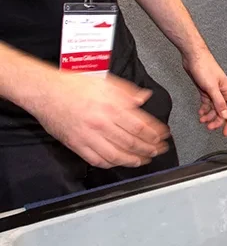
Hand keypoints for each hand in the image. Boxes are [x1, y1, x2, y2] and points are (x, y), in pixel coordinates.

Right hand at [32, 72, 169, 168]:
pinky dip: (112, 163)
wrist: (44, 90)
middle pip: (132, 142)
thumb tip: (145, 97)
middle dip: (150, 148)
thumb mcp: (105, 82)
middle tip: (159, 150)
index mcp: (112, 106)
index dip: (155, 134)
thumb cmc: (72, 84)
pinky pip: (98, 160)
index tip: (163, 136)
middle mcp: (102, 123)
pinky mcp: (76, 145)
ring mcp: (89, 136)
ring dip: (134, 159)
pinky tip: (120, 162)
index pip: (141, 126)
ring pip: (117, 155)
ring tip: (144, 159)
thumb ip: (127, 92)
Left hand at [182, 47, 226, 135]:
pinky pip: (207, 103)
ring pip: (214, 108)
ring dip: (209, 116)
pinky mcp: (205, 90)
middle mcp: (222, 92)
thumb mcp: (211, 87)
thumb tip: (225, 115)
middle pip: (223, 111)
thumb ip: (219, 102)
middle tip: (210, 128)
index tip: (225, 132)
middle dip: (217, 121)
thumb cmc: (204, 67)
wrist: (193, 56)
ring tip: (202, 121)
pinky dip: (204, 109)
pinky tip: (200, 113)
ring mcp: (214, 91)